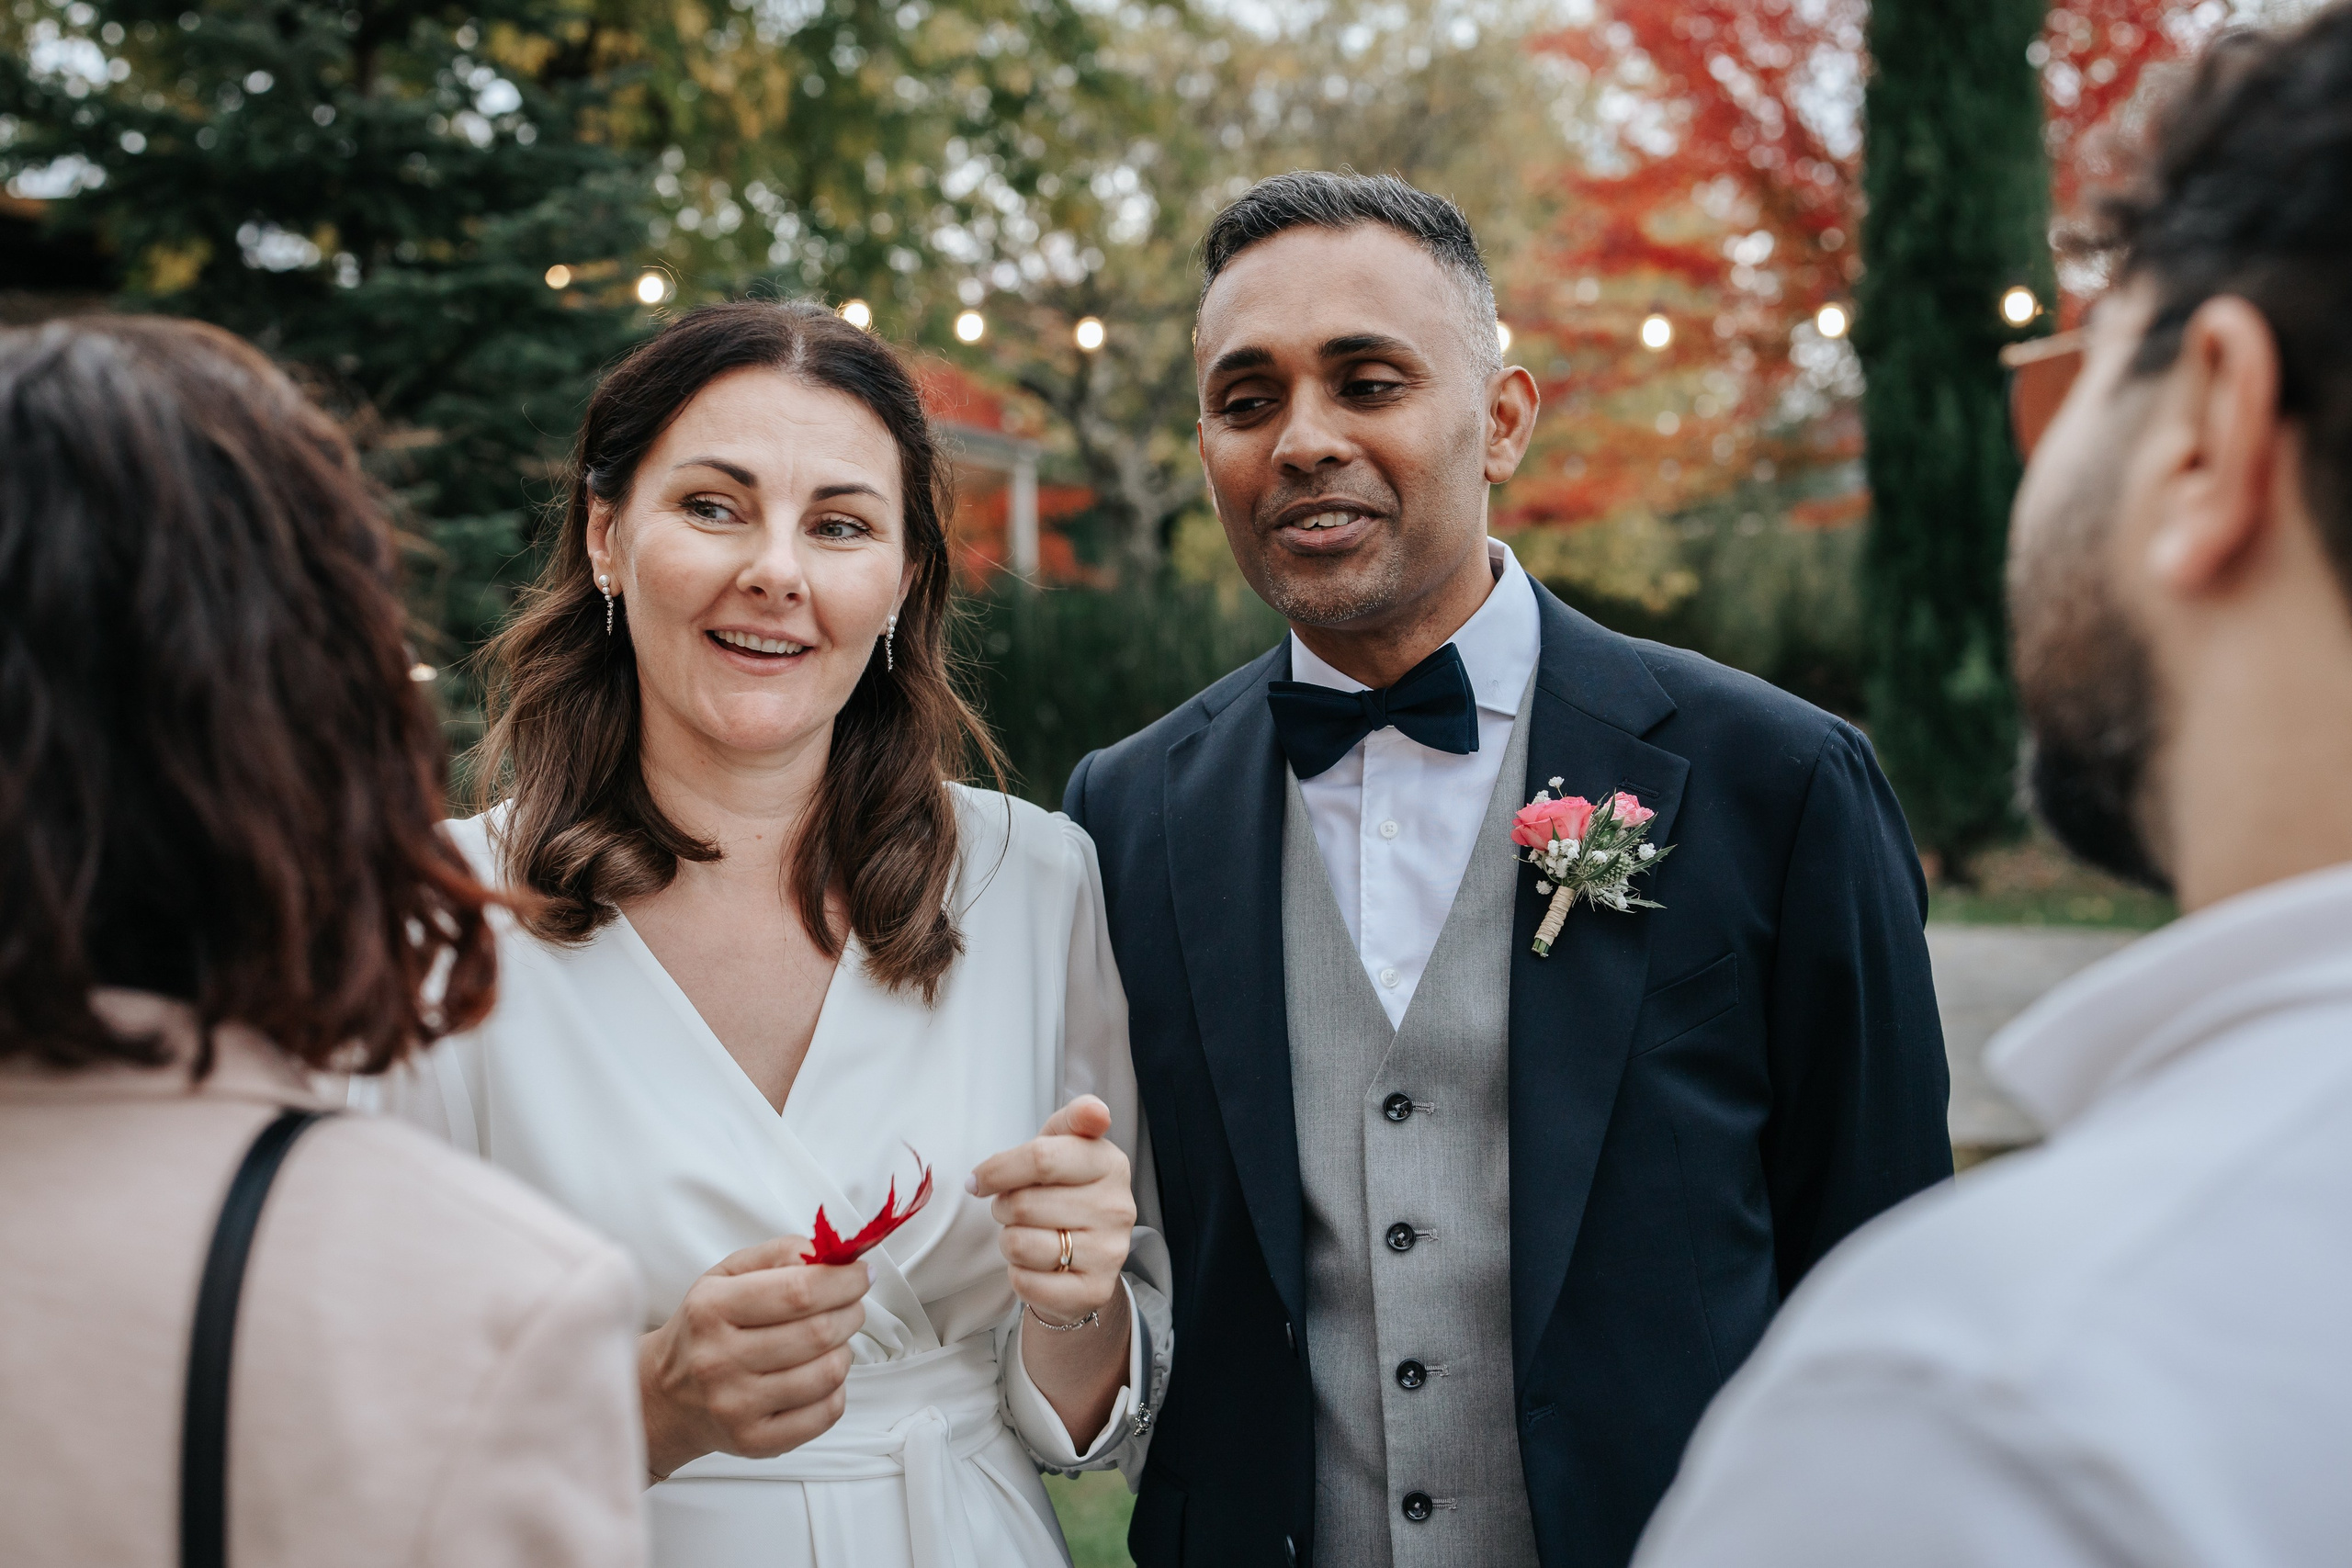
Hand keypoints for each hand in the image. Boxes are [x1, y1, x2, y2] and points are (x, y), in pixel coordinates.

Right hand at [636, 1236, 868, 1479]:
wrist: (664, 1397)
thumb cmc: (706, 1328)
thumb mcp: (727, 1275)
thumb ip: (780, 1254)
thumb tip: (834, 1257)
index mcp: (711, 1309)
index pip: (799, 1292)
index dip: (843, 1281)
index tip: (861, 1274)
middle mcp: (719, 1360)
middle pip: (819, 1333)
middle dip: (850, 1312)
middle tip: (851, 1305)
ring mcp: (735, 1406)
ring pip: (828, 1373)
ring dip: (844, 1350)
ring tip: (829, 1342)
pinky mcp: (754, 1442)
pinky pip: (825, 1413)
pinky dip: (836, 1389)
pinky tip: (818, 1376)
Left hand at [969, 1094, 1134, 1323]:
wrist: (1086, 1257)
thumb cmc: (1066, 1190)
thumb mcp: (1066, 1145)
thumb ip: (1073, 1119)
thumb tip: (1094, 1111)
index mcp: (1109, 1163)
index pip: (1041, 1159)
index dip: (998, 1170)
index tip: (979, 1180)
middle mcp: (1118, 1207)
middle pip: (1023, 1204)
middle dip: (1003, 1207)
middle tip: (1015, 1210)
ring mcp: (1110, 1252)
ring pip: (1020, 1245)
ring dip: (1009, 1241)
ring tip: (1028, 1235)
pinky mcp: (1095, 1291)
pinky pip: (1027, 1283)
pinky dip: (1019, 1275)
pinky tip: (1036, 1266)